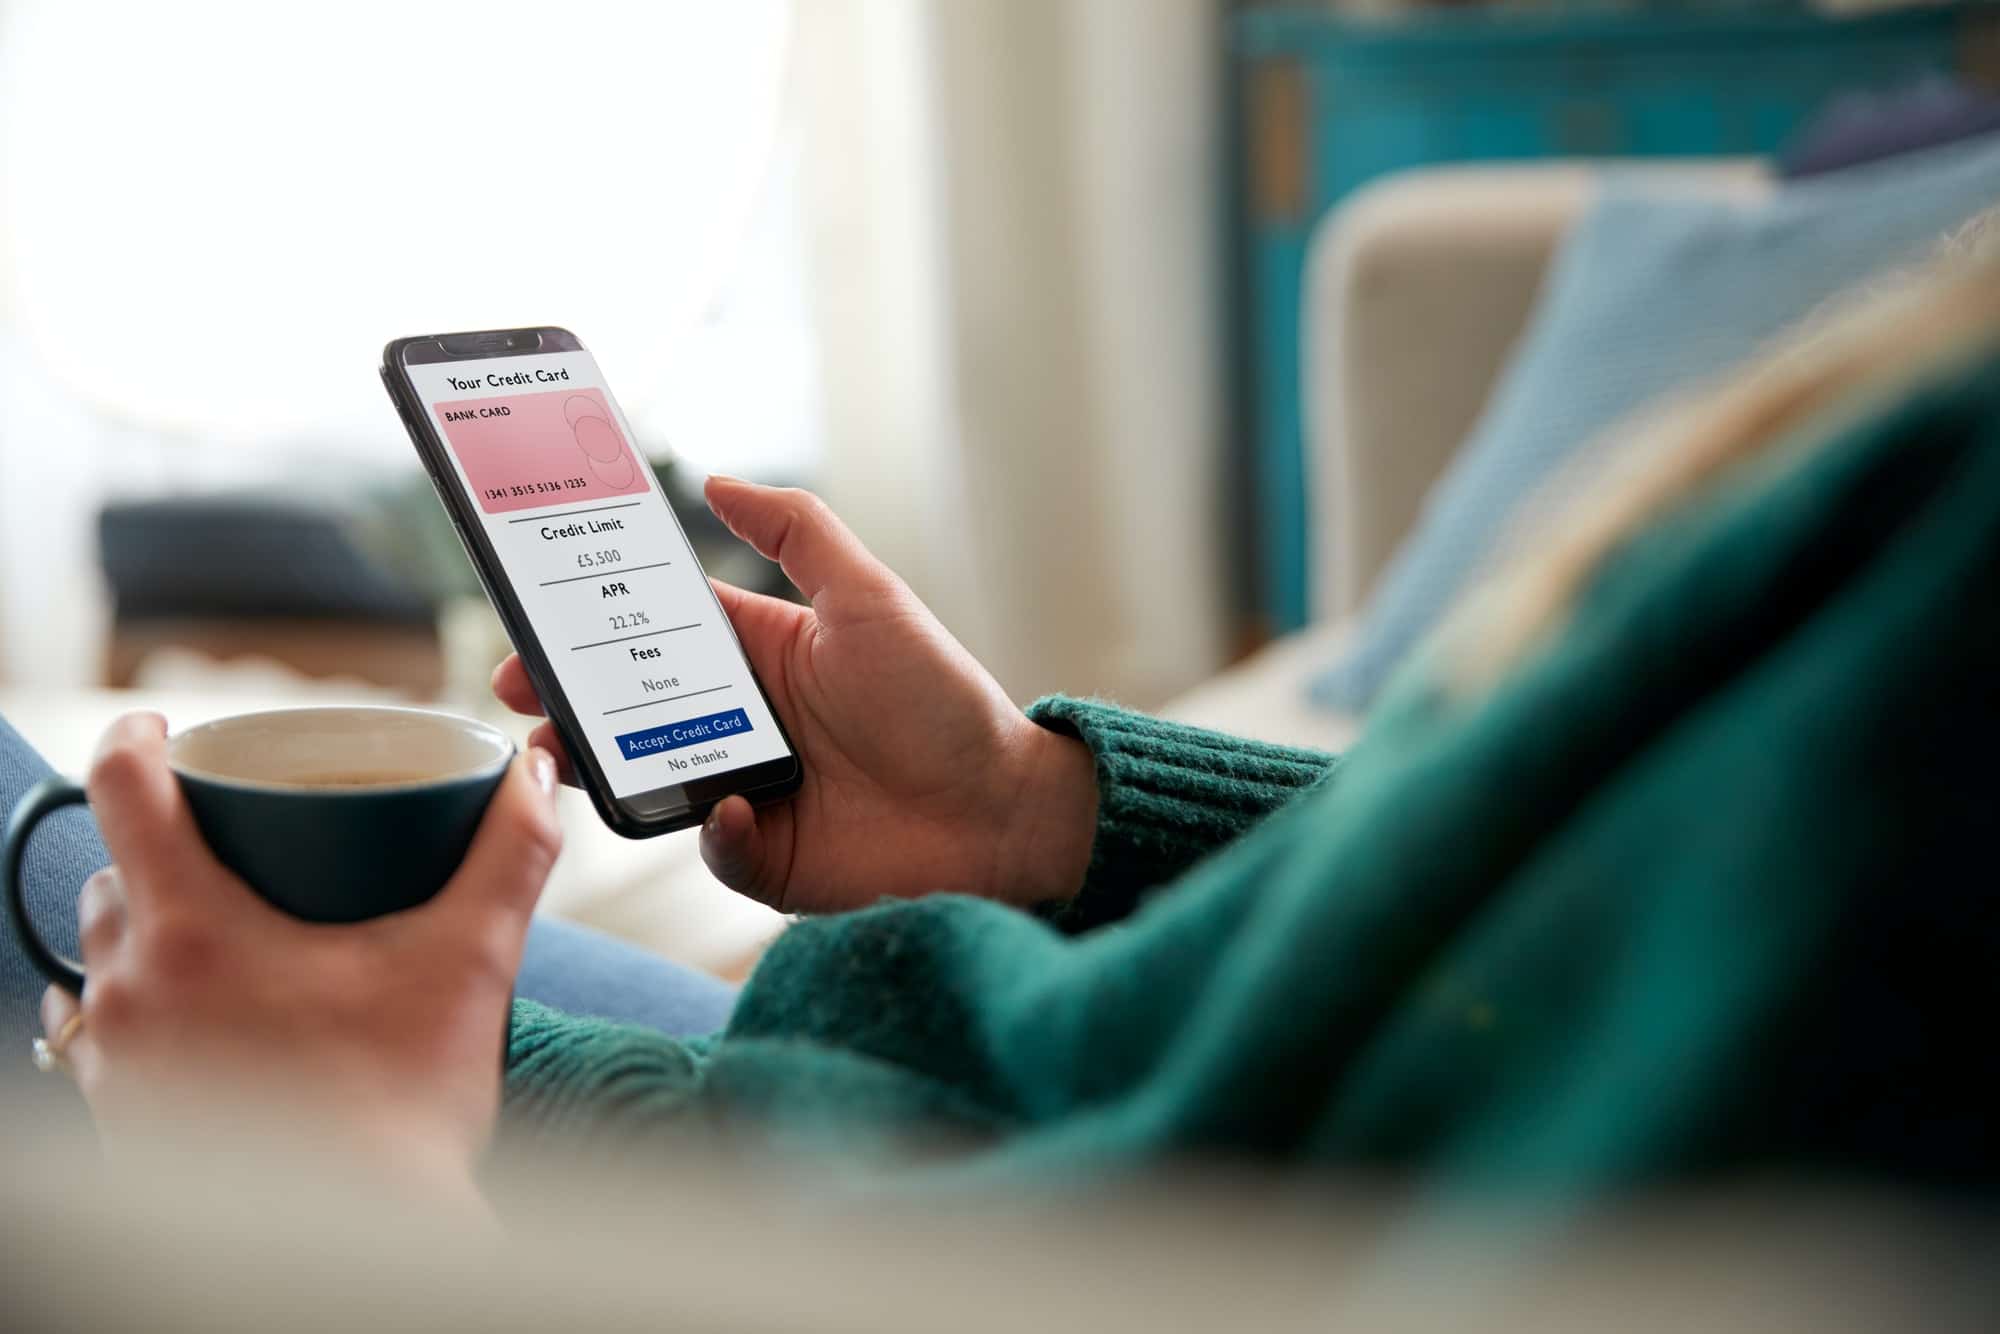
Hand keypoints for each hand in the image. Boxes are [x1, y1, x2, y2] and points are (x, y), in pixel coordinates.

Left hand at [39, 713, 561, 1209]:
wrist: (366, 1243)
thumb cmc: (402, 1113)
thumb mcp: (467, 964)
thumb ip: (508, 857)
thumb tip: (534, 777)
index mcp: (193, 935)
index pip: (124, 792)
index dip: (139, 737)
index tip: (163, 726)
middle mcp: (131, 996)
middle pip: (113, 878)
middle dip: (161, 849)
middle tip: (228, 843)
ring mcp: (117, 1067)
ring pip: (102, 964)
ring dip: (147, 934)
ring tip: (218, 934)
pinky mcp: (122, 1124)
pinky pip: (101, 1042)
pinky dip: (139, 1014)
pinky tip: (196, 1024)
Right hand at [493, 476, 1096, 914]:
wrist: (1002, 811)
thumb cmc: (942, 700)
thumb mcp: (869, 597)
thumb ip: (798, 532)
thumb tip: (720, 480)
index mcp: (763, 657)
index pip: (660, 633)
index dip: (596, 624)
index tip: (537, 615)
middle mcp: (746, 724)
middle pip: (636, 709)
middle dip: (571, 697)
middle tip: (522, 686)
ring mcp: (751, 792)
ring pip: (653, 781)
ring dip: (606, 768)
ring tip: (566, 752)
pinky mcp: (769, 858)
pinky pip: (714, 848)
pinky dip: (715, 835)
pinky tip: (735, 811)